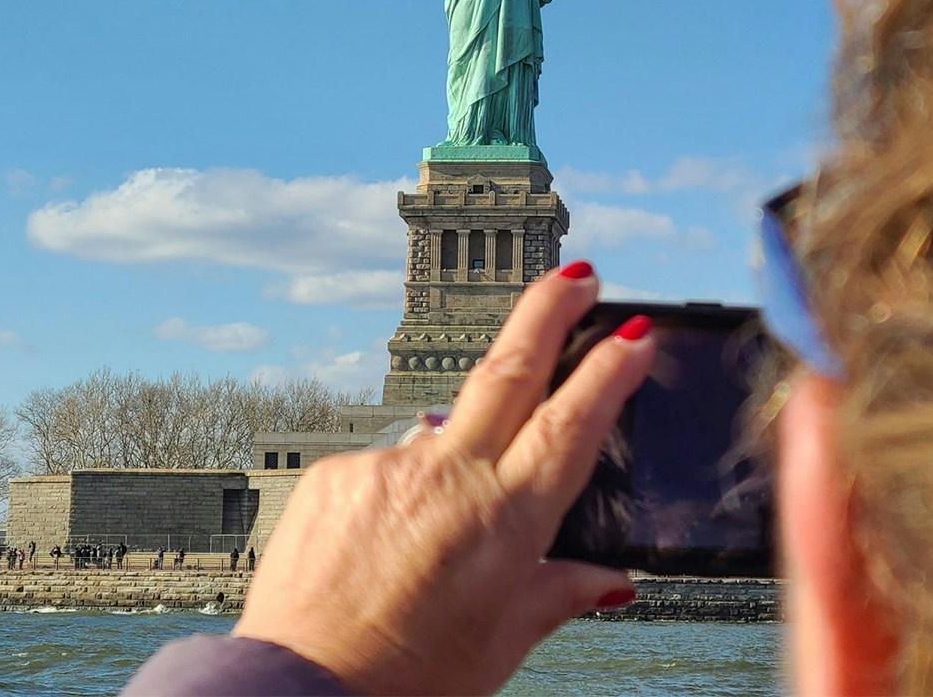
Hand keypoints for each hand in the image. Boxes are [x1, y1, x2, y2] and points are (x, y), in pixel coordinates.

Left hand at [233, 263, 653, 694]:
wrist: (298, 695)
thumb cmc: (405, 683)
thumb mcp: (501, 645)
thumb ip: (557, 594)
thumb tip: (611, 579)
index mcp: (505, 521)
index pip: (573, 420)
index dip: (610, 370)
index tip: (634, 333)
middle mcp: (447, 478)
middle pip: (511, 366)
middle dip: (549, 309)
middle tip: (578, 276)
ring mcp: (387, 468)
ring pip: (442, 435)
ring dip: (455, 463)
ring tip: (435, 542)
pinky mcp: (337, 475)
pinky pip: (385, 470)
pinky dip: (397, 500)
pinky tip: (383, 554)